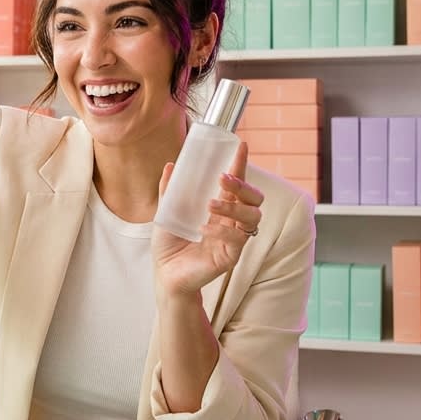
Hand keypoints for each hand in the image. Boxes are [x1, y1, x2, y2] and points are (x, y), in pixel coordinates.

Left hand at [151, 142, 264, 303]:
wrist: (165, 274)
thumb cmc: (170, 244)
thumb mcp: (166, 212)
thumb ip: (169, 190)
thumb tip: (170, 165)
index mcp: (220, 207)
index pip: (237, 183)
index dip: (241, 164)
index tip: (240, 145)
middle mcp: (232, 220)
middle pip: (255, 198)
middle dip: (243, 185)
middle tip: (223, 179)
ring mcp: (234, 238)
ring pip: (253, 217)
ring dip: (234, 206)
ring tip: (210, 205)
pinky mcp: (231, 256)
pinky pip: (238, 239)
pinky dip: (222, 230)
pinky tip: (204, 229)